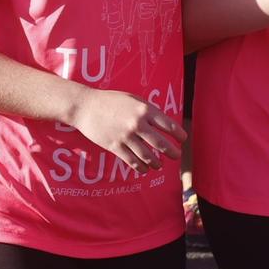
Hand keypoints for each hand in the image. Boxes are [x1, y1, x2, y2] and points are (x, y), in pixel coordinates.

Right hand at [65, 88, 184, 172]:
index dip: (179, 134)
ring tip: (160, 165)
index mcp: (144, 109)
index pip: (168, 125)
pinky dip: (141, 167)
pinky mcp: (115, 146)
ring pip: (148, 156)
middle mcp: (137, 123)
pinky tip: (145, 168)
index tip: (183, 139)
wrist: (85, 106)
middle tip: (176, 156)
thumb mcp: (133, 99)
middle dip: (172, 152)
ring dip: (157, 163)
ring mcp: (126, 136)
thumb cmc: (110, 101)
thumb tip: (163, 123)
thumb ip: (147, 110)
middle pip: (161, 144)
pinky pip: (132, 161)